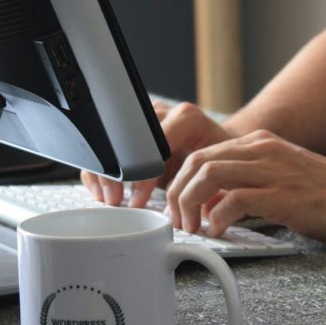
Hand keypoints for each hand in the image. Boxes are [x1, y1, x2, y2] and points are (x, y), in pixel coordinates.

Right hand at [81, 101, 236, 206]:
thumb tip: (186, 211)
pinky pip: (109, 146)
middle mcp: (164, 113)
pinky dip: (103, 169)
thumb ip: (200, 184)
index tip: (138, 200)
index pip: (153, 144)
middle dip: (117, 173)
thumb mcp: (217, 171)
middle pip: (126, 139)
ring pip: (112, 140)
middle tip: (115, 200)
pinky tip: (103, 190)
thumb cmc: (223, 161)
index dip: (141, 175)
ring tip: (109, 198)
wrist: (222, 148)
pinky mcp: (135, 129)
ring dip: (105, 172)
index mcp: (186, 118)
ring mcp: (146, 118)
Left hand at [165, 130, 325, 243]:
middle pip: (197, 160)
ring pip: (207, 174)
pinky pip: (233, 200)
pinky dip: (217, 218)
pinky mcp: (283, 195)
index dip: (181, 180)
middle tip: (180, 220)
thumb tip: (210, 204)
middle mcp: (263, 149)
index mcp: (261, 144)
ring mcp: (273, 170)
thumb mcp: (282, 177)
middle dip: (177, 192)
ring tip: (194, 227)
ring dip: (190, 204)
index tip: (178, 205)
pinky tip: (220, 232)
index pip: (202, 151)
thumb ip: (248, 183)